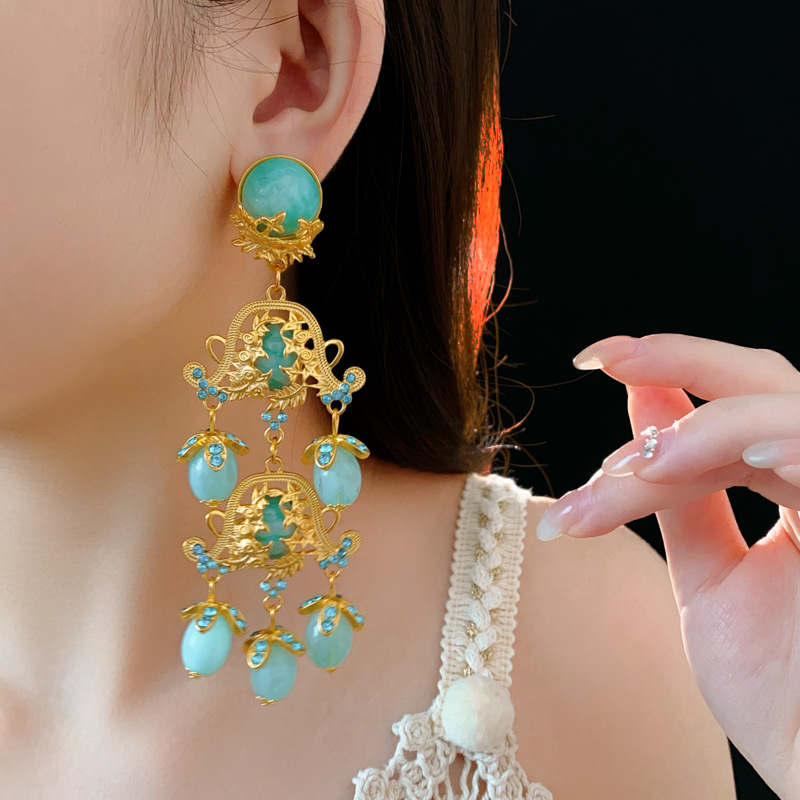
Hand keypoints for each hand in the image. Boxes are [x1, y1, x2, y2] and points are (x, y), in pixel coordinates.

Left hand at [535, 333, 799, 799]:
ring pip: (786, 410)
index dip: (673, 374)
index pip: (738, 407)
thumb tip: (644, 403)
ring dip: (704, 430)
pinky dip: (776, 441)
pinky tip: (717, 456)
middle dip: (682, 360)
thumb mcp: (711, 576)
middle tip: (605, 358)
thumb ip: (681, 493)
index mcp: (799, 488)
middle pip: (764, 384)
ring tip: (636, 468)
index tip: (595, 359)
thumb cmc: (778, 688)